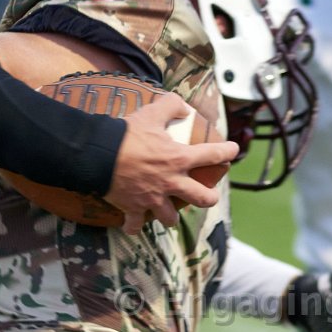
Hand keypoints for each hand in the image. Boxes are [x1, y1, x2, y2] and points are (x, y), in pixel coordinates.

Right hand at [107, 94, 238, 233]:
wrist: (98, 154)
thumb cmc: (125, 134)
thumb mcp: (151, 113)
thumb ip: (170, 105)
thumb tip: (182, 106)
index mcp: (179, 159)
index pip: (212, 155)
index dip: (226, 152)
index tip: (233, 151)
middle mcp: (172, 182)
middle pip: (202, 198)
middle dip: (209, 199)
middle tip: (209, 197)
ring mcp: (153, 198)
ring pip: (170, 217)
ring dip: (169, 216)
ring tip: (167, 213)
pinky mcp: (133, 208)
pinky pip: (135, 224)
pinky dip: (133, 226)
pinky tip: (132, 225)